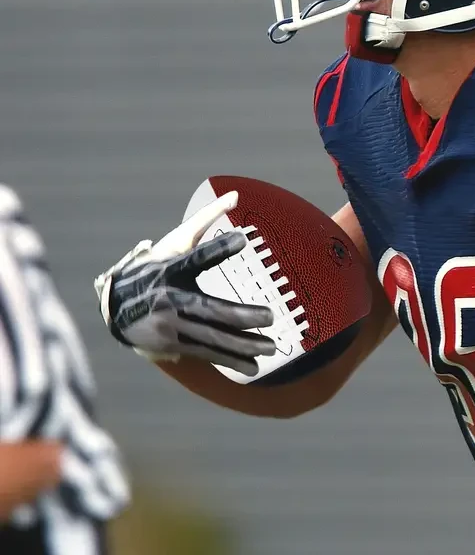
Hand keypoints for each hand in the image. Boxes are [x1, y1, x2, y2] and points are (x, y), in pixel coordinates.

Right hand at [94, 192, 274, 375]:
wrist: (116, 304)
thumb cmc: (157, 265)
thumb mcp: (177, 239)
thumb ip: (207, 217)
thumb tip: (236, 194)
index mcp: (171, 268)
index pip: (197, 256)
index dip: (219, 247)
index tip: (243, 238)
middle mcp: (169, 299)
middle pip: (211, 309)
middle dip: (243, 316)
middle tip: (271, 316)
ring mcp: (170, 326)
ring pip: (212, 338)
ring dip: (244, 345)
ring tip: (272, 347)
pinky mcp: (172, 345)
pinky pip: (206, 354)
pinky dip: (230, 360)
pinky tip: (253, 366)